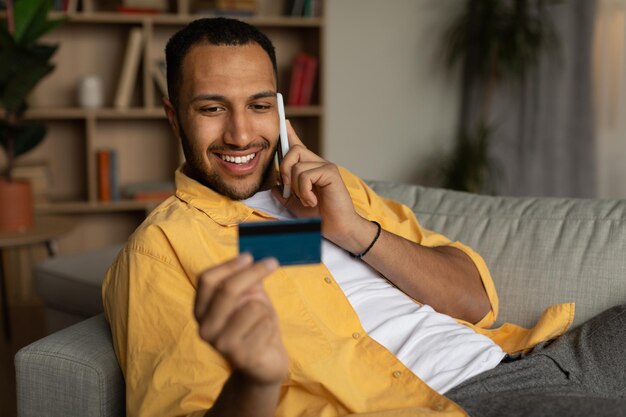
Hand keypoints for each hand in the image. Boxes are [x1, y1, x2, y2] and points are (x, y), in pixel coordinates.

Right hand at [194, 254, 288, 385]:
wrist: (264, 364)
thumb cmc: (255, 325)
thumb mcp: (248, 298)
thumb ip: (247, 278)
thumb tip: (255, 253)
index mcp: (201, 310)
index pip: (206, 280)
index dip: (229, 265)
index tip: (249, 256)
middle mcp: (205, 328)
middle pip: (227, 289)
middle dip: (253, 272)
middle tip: (273, 262)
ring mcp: (221, 344)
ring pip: (251, 306)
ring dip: (265, 308)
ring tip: (263, 320)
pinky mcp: (240, 356)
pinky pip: (264, 323)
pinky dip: (271, 324)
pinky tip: (266, 336)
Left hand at [273, 121, 370, 250]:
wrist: (337, 228)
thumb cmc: (320, 217)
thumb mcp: (295, 205)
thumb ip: (284, 195)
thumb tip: (274, 186)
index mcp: (310, 169)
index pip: (298, 146)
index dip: (290, 134)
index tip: (284, 122)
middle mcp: (319, 163)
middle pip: (293, 151)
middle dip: (284, 170)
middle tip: (290, 191)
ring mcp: (326, 166)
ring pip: (297, 166)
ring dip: (296, 188)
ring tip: (307, 200)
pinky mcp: (331, 173)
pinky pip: (306, 175)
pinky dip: (304, 192)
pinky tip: (313, 201)